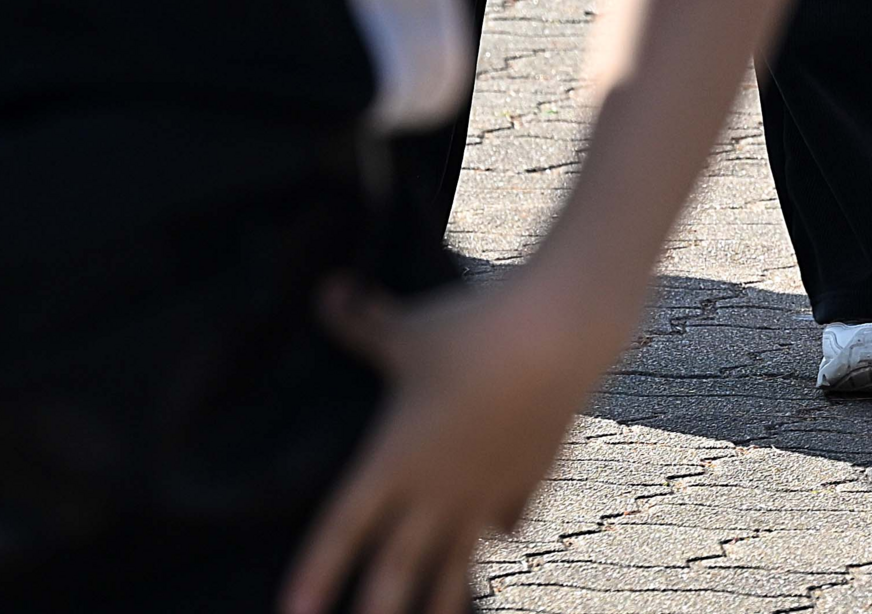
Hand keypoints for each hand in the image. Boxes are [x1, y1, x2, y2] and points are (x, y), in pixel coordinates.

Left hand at [278, 275, 617, 613]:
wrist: (557, 334)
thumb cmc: (472, 329)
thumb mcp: (407, 327)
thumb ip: (361, 320)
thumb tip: (328, 289)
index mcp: (393, 460)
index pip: (341, 531)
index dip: (314, 575)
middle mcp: (435, 490)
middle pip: (395, 572)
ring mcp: (484, 492)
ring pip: (455, 566)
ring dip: (440, 604)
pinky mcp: (527, 479)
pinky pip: (507, 522)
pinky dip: (498, 533)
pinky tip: (497, 537)